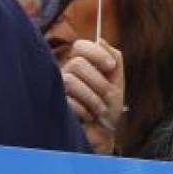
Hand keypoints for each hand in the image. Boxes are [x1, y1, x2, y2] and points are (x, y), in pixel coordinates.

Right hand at [60, 39, 124, 153]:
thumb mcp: (117, 81)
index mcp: (81, 64)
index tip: (110, 67)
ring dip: (92, 98)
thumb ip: (115, 58)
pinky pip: (66, 100)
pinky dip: (84, 110)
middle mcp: (66, 73)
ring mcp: (58, 89)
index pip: (80, 46)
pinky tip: (88, 116)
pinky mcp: (55, 105)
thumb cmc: (109, 106)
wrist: (103, 133)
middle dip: (98, 82)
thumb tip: (101, 40)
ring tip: (100, 109)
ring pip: (70, 81)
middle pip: (77, 64)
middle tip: (107, 95)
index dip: (96, 53)